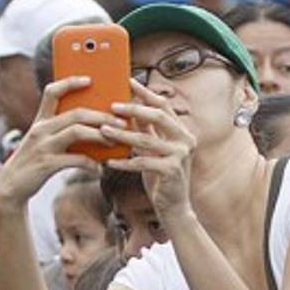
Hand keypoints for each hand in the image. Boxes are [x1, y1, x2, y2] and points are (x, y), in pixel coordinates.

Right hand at [0, 76, 120, 208]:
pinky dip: (91, 164)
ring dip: (100, 136)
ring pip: (77, 132)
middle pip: (76, 113)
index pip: (52, 92)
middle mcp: (41, 129)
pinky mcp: (47, 164)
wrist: (12, 187)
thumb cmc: (33, 162)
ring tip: (115, 141)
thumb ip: (59, 131)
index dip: (70, 83)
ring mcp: (43, 146)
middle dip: (102, 116)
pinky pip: (76, 159)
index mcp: (40, 121)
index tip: (89, 79)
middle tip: (121, 121)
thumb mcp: (41, 141)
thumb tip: (91, 127)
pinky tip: (100, 169)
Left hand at [102, 80, 195, 221]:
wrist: (174, 209)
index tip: (128, 81)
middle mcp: (185, 140)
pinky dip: (124, 162)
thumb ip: (147, 130)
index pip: (163, 106)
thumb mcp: (155, 151)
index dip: (146, 93)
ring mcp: (180, 156)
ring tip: (103, 131)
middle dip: (133, 109)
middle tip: (112, 105)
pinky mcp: (171, 172)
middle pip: (159, 116)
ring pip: (146, 140)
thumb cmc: (162, 179)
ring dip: (122, 135)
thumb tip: (130, 107)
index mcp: (182, 132)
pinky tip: (108, 161)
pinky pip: (142, 162)